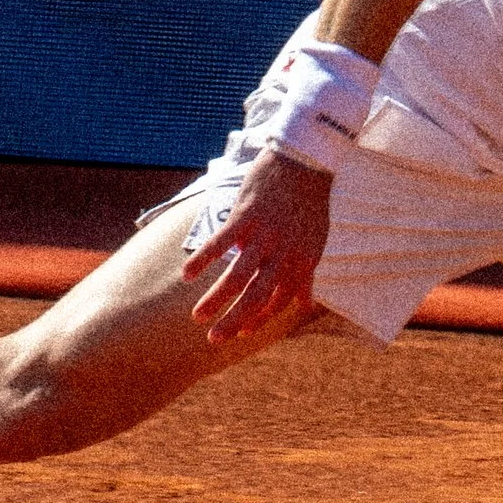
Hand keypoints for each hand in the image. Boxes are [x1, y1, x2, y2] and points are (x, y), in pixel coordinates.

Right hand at [180, 147, 332, 344]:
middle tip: (215, 340)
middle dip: (235, 320)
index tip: (243, 332)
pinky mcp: (246, 215)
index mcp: (301, 261)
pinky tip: (186, 274)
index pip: (278, 300)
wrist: (305, 162)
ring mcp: (264, 235)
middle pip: (257, 295)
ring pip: (238, 275)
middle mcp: (284, 253)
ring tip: (197, 317)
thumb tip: (304, 305)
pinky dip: (202, 259)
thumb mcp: (315, 243)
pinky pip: (221, 243)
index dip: (260, 318)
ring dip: (216, 299)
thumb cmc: (308, 204)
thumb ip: (306, 275)